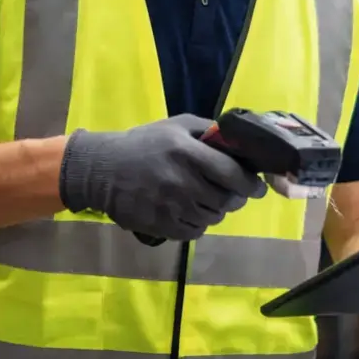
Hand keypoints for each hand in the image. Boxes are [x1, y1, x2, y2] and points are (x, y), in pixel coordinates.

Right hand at [60, 115, 267, 241]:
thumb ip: (209, 130)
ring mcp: (170, 206)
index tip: (258, 187)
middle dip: (236, 198)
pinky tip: (190, 212)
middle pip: (226, 200)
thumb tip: (239, 140)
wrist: (100, 169)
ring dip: (216, 211)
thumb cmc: (143, 144)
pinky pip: (194, 232)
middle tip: (232, 193)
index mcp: (187, 152)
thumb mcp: (176, 126)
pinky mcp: (159, 225)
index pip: (233, 174)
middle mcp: (181, 181)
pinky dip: (198, 224)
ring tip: (207, 200)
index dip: (252, 184)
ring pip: (212, 217)